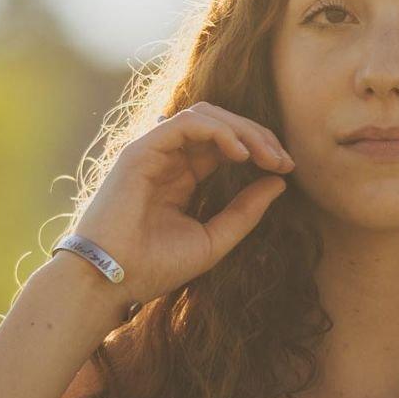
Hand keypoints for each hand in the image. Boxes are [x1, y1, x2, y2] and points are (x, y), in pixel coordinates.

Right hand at [66, 102, 293, 310]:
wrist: (111, 281)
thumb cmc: (154, 267)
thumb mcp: (214, 239)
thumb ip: (245, 212)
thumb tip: (280, 182)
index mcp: (183, 177)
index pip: (226, 145)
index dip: (260, 149)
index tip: (287, 169)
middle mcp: (168, 158)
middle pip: (221, 125)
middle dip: (258, 136)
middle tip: (285, 160)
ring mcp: (153, 151)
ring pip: (206, 116)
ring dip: (243, 130)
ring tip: (268, 156)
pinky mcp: (141, 150)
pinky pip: (186, 123)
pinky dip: (219, 132)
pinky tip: (241, 154)